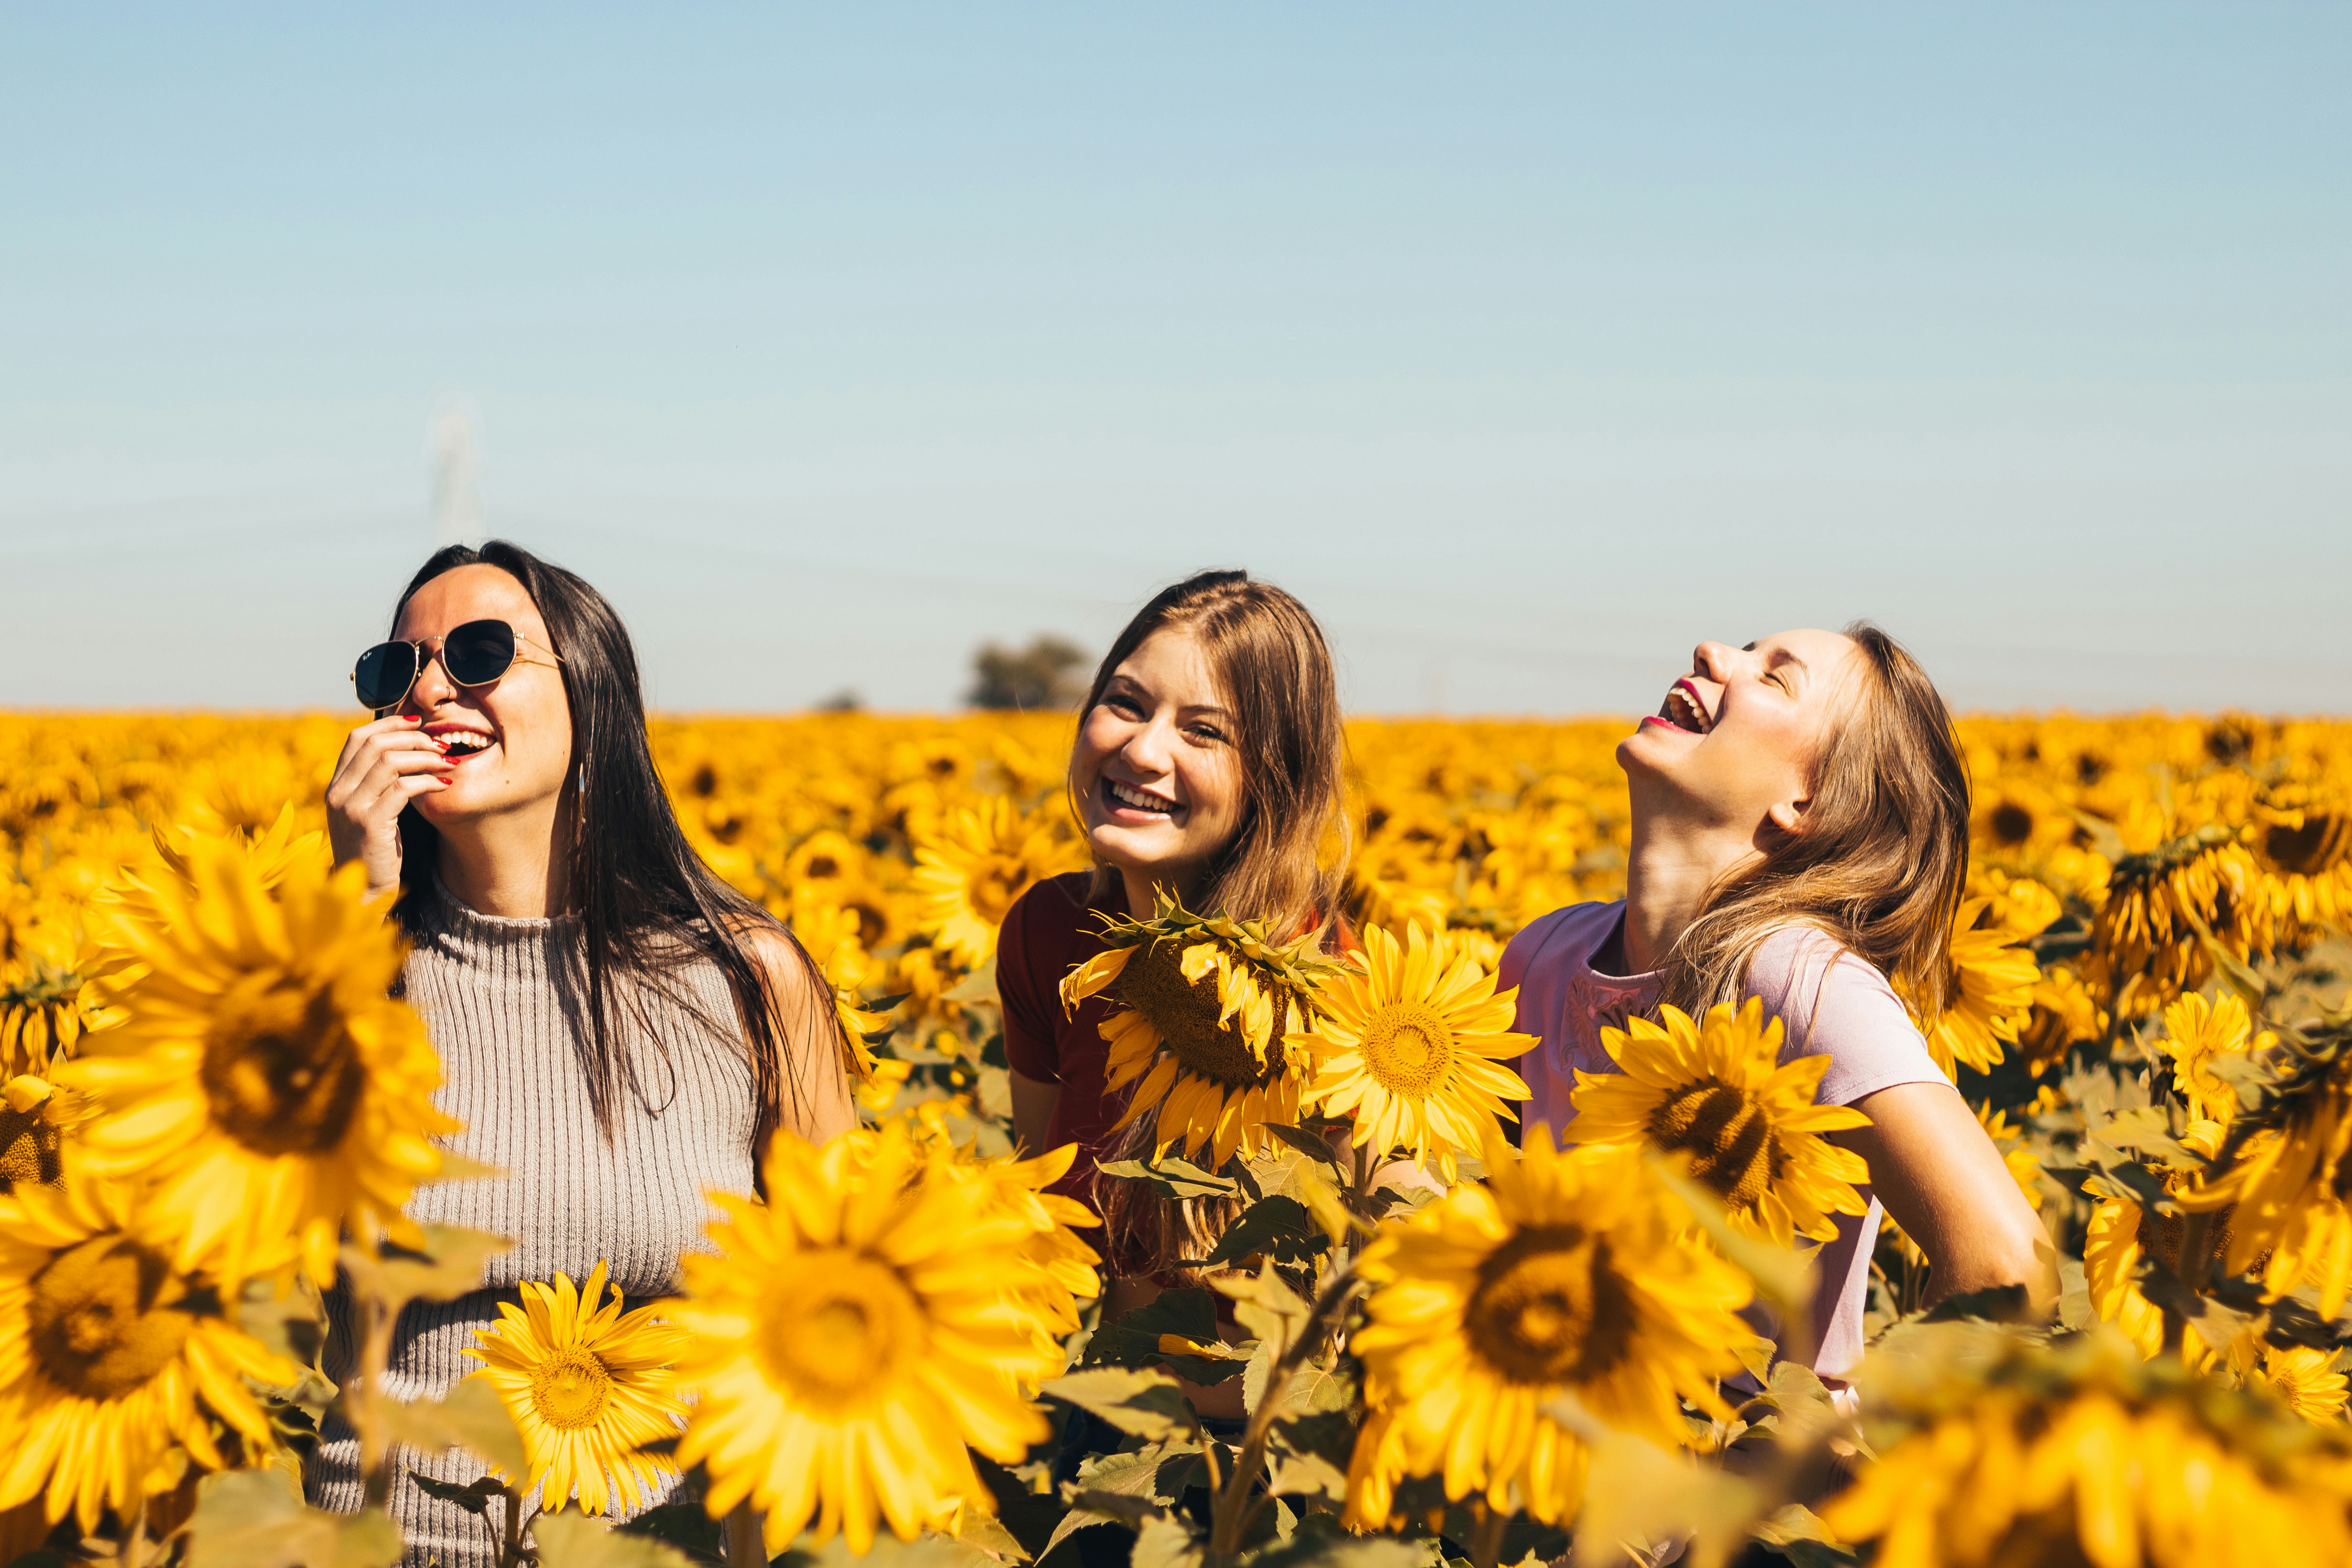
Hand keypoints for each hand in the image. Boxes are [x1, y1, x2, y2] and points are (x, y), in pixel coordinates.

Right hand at [325, 714, 451, 899]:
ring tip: (448, 762)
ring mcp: (350, 807)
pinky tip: (444, 784)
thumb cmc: (376, 851)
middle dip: (414, 738)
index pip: (357, 737)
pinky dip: (427, 781)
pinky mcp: (370, 824)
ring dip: (425, 757)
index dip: (390, 723)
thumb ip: (378, 784)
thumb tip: (407, 750)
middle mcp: (338, 792)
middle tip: (442, 744)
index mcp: (336, 785)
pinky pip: (402, 788)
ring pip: (390, 761)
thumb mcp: (371, 811)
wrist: (363, 893)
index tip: (420, 723)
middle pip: (376, 744)